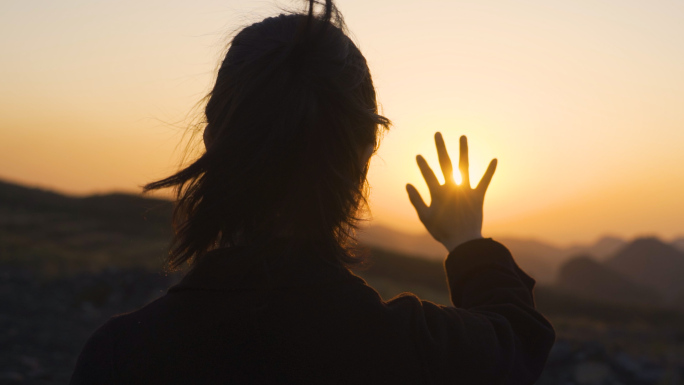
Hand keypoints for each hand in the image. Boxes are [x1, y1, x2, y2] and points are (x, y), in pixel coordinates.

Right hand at [406, 133, 496, 252]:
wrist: (463, 242)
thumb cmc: (442, 231)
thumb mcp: (425, 217)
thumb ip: (416, 200)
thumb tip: (407, 184)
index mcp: (438, 193)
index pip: (428, 175)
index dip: (422, 165)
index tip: (418, 155)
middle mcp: (452, 188)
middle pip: (445, 164)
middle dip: (440, 148)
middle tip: (438, 134)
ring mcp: (466, 191)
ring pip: (464, 167)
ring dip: (463, 151)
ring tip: (463, 137)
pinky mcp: (478, 197)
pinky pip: (485, 182)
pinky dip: (490, 171)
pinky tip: (495, 159)